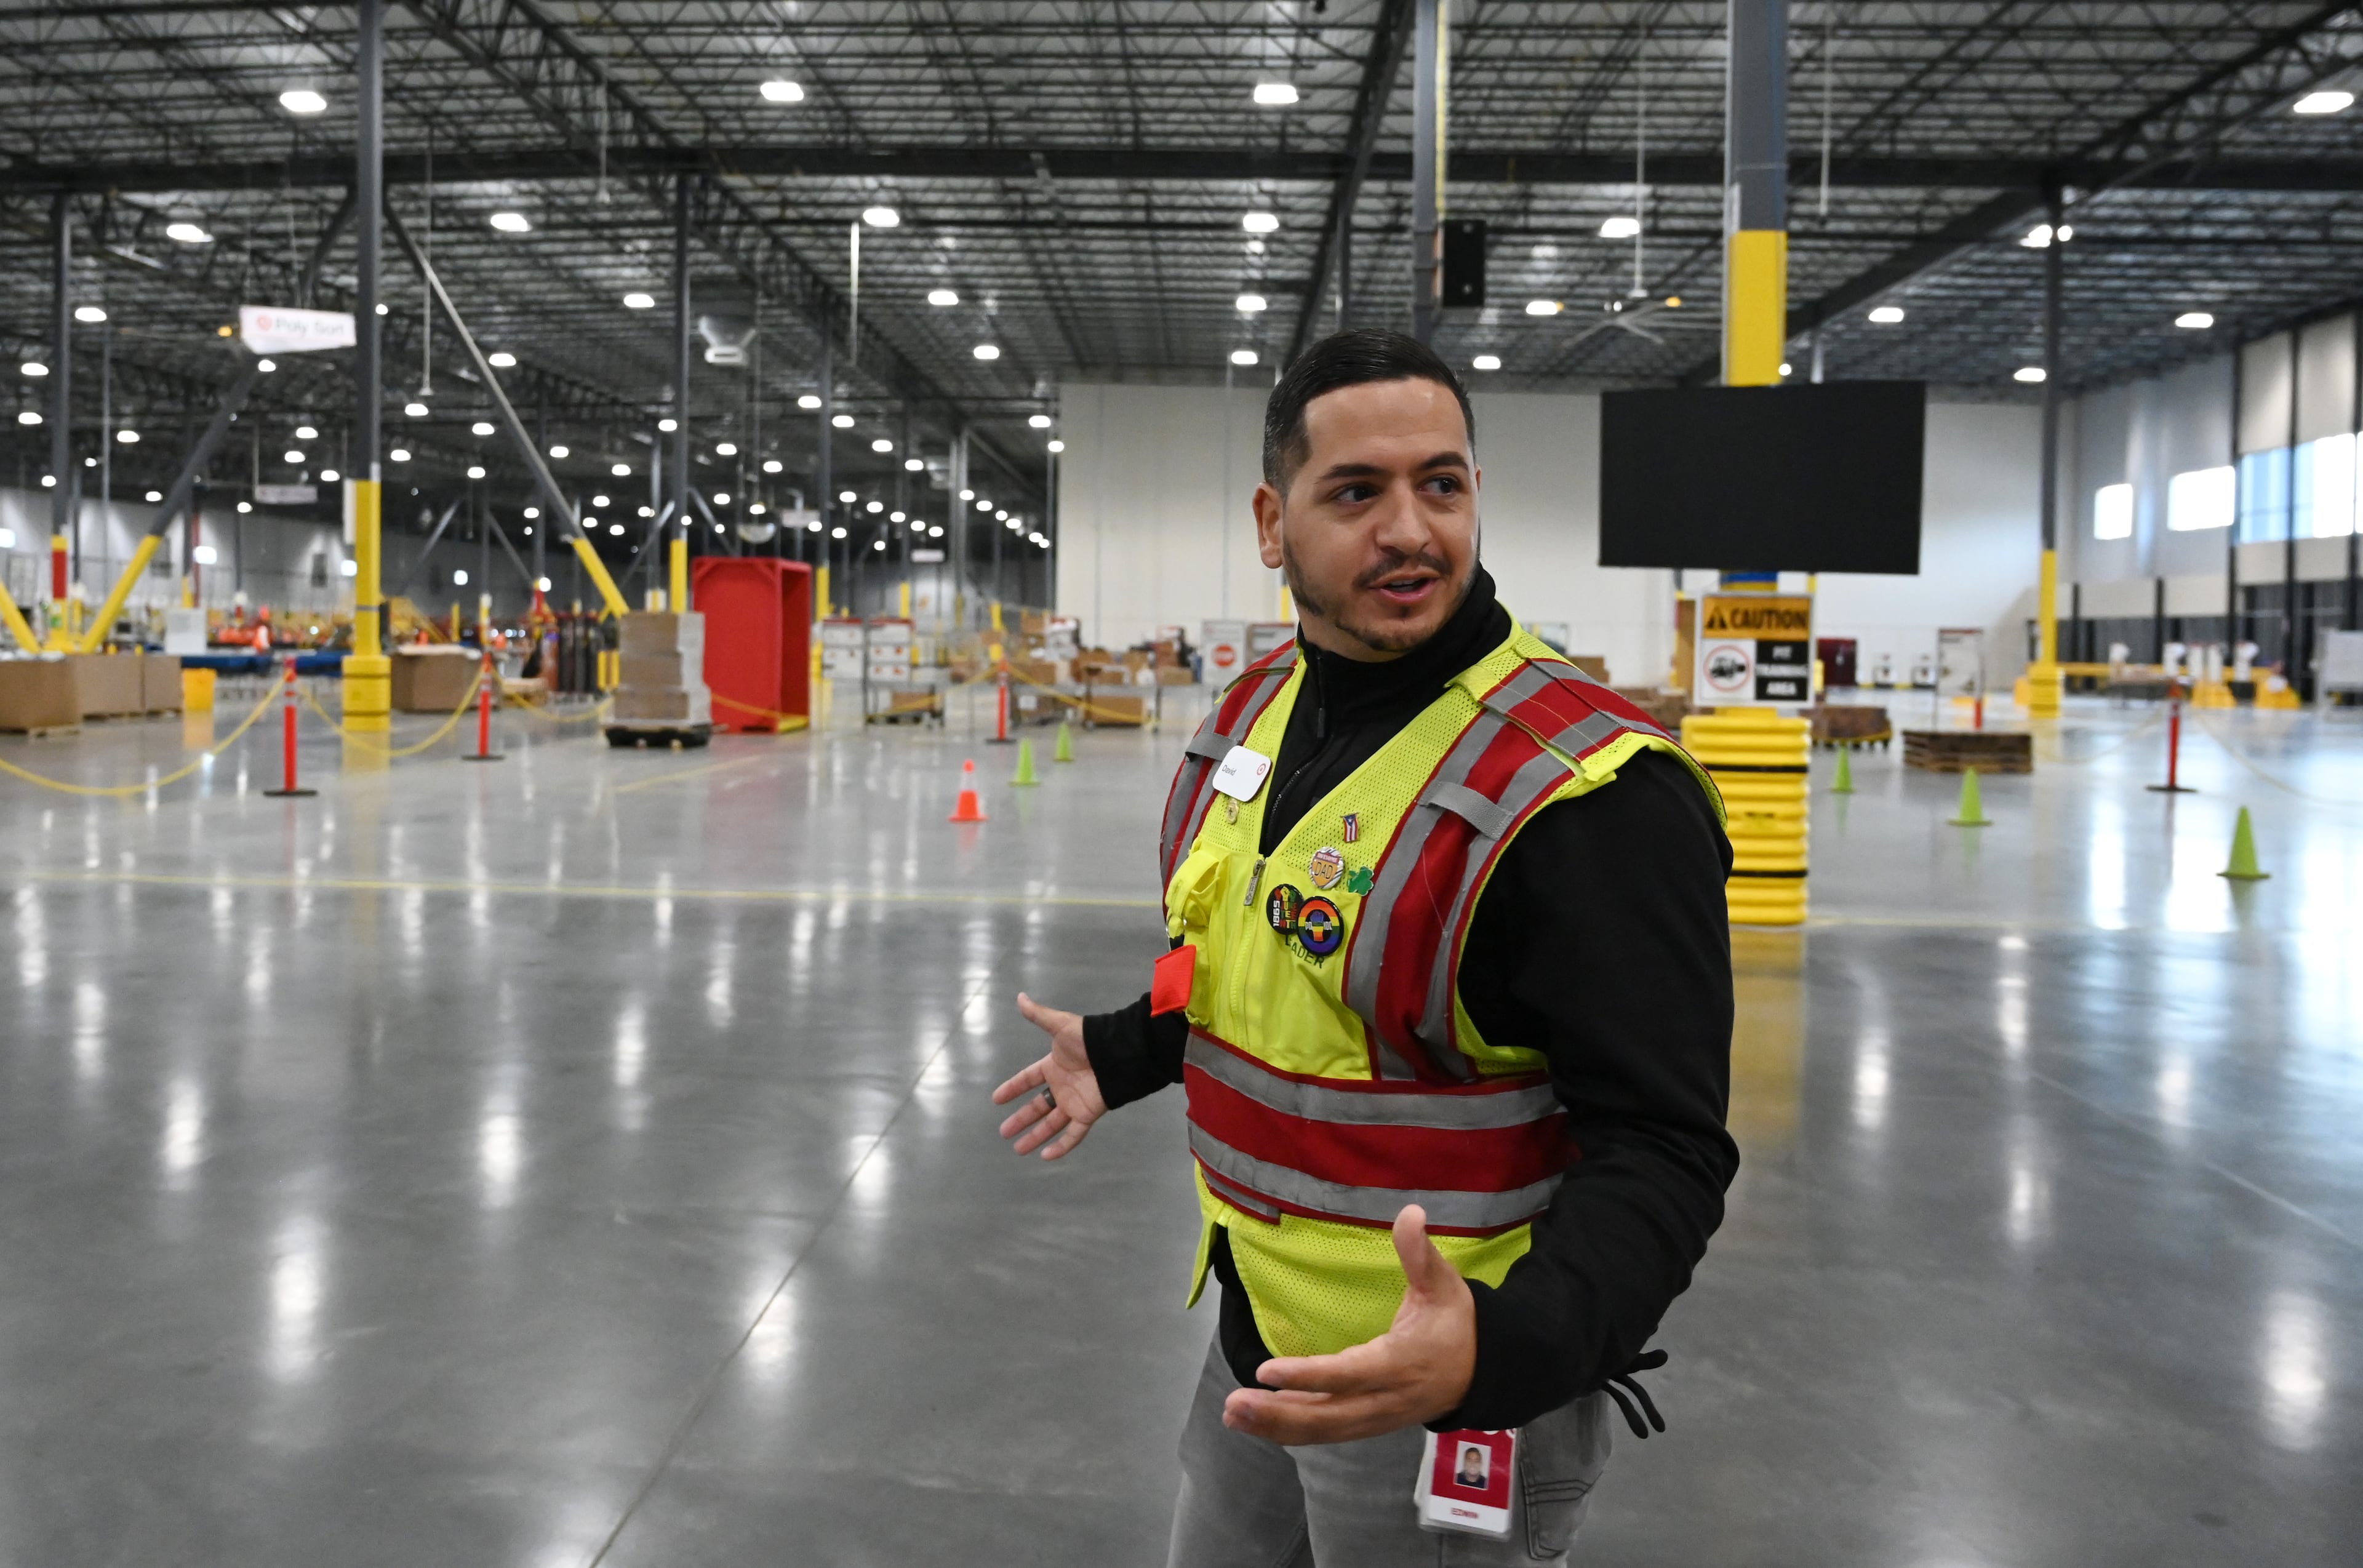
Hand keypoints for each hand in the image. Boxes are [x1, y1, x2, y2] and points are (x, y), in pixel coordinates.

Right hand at [991, 993, 1108, 1159]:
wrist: (1116, 1054)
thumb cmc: (1088, 1039)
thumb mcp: (1060, 1025)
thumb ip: (1039, 1015)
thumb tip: (1020, 997)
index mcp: (1053, 1066)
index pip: (1028, 1079)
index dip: (1012, 1088)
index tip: (996, 1099)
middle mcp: (1062, 1086)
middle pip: (1037, 1107)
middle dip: (1020, 1119)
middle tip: (1003, 1132)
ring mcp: (1074, 1102)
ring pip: (1051, 1124)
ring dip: (1035, 1137)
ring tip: (1018, 1150)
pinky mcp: (1087, 1114)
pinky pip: (1073, 1134)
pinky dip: (1061, 1146)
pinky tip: (1046, 1156)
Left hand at [1221, 1205, 1475, 1444]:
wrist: (1486, 1371)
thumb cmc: (1458, 1323)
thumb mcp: (1445, 1284)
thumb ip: (1420, 1252)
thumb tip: (1410, 1211)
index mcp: (1400, 1363)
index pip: (1348, 1374)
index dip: (1307, 1376)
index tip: (1265, 1372)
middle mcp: (1385, 1399)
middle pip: (1328, 1415)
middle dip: (1278, 1413)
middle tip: (1233, 1404)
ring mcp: (1377, 1418)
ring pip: (1324, 1430)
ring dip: (1277, 1426)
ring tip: (1233, 1415)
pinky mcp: (1370, 1424)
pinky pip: (1329, 1432)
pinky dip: (1293, 1431)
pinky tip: (1260, 1424)